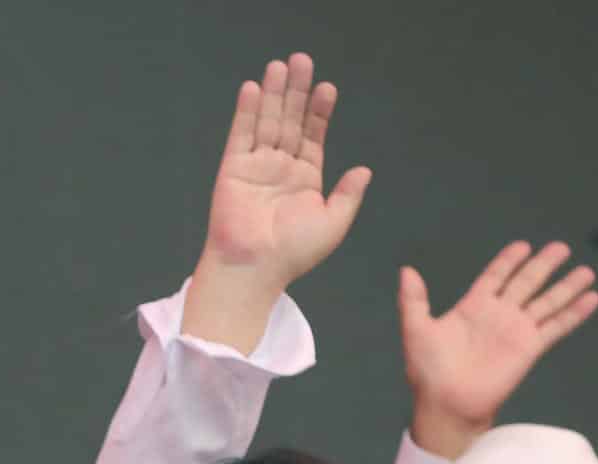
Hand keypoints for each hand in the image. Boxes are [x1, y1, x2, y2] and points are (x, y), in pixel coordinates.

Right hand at [199, 53, 370, 288]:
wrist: (255, 268)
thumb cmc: (293, 252)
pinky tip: (252, 89)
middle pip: (289, 121)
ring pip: (266, 122)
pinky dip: (246, 112)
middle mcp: (280, 168)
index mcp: (304, 179)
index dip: (319, 112)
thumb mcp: (333, 223)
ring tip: (280, 66)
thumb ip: (348, 194)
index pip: (312, 136)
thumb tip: (364, 169)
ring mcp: (256, 166)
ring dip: (273, 94)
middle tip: (301, 61)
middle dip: (296, 92)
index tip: (327, 88)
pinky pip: (241, 135)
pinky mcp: (233, 168)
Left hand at [400, 242, 597, 457]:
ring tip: (586, 271)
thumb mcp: (416, 330)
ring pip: (546, 302)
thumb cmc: (427, 371)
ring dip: (566, 287)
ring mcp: (516, 331)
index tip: (523, 246)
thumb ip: (414, 300)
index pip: (495, 276)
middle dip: (543, 265)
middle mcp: (498, 315)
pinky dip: (574, 314)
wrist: (446, 403)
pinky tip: (591, 299)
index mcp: (472, 307)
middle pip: (526, 282)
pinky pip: (556, 326)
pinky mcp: (529, 348)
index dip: (508, 261)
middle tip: (561, 247)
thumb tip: (407, 270)